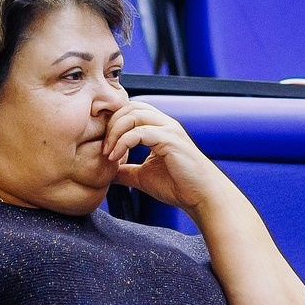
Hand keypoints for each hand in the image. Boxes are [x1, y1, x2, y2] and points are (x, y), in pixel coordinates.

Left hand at [101, 100, 233, 214]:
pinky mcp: (170, 140)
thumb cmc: (178, 186)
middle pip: (130, 107)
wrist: (201, 197)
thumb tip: (105, 171)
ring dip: (115, 132)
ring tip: (108, 152)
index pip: (131, 110)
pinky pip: (139, 132)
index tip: (103, 144)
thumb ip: (125, 170)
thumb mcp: (143, 176)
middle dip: (111, 124)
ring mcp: (169, 130)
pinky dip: (123, 142)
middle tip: (103, 147)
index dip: (113, 122)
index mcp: (159, 128)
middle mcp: (165, 124)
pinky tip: (116, 157)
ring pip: (133, 115)